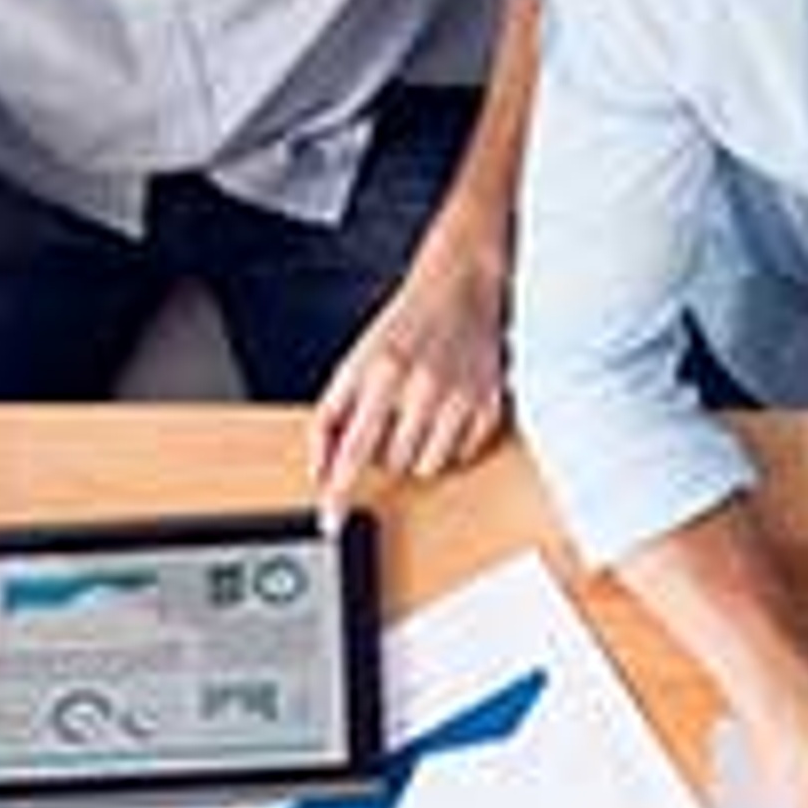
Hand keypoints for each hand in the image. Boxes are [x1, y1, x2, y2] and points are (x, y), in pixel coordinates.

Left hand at [308, 231, 507, 518]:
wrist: (458, 286)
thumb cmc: (402, 326)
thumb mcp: (353, 362)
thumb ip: (331, 416)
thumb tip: (319, 468)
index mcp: (381, 372)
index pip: (353, 448)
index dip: (339, 489)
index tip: (331, 520)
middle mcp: (422, 386)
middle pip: (392, 463)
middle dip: (385, 451)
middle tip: (391, 419)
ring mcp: (460, 397)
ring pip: (427, 467)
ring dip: (417, 452)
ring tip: (418, 416)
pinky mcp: (488, 405)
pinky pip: (462, 456)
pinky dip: (450, 444)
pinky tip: (446, 413)